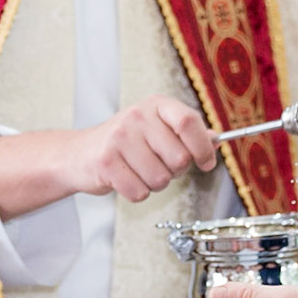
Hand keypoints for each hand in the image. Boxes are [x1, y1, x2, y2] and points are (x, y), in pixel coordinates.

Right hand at [68, 95, 218, 202]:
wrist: (80, 154)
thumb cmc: (126, 142)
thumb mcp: (157, 128)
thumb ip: (187, 133)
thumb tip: (216, 140)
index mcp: (155, 105)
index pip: (189, 122)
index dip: (203, 147)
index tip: (207, 162)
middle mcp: (137, 116)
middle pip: (179, 158)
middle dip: (175, 171)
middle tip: (158, 164)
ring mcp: (119, 138)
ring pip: (160, 180)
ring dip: (154, 184)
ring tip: (138, 170)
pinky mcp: (106, 162)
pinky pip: (139, 192)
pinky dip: (137, 193)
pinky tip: (126, 179)